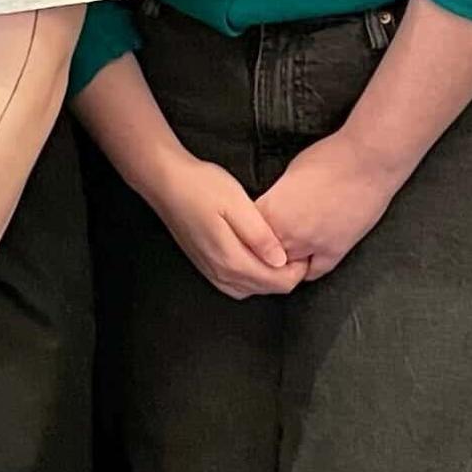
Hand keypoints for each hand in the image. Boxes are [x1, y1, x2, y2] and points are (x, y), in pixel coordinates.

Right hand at [139, 149, 305, 299]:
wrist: (166, 182)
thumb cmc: (201, 187)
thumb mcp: (237, 204)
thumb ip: (260, 236)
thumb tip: (281, 260)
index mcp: (232, 260)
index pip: (277, 283)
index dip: (298, 270)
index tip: (305, 250)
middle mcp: (221, 273)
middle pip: (266, 289)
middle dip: (286, 275)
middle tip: (297, 248)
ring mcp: (211, 272)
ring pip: (250, 289)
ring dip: (269, 278)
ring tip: (280, 253)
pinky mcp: (205, 265)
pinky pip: (235, 285)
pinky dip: (251, 278)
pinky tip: (256, 259)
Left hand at [252, 131, 412, 279]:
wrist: (366, 161)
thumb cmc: (328, 157)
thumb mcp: (289, 173)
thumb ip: (276, 197)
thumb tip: (273, 206)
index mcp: (270, 211)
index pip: (244, 233)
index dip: (245, 232)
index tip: (246, 230)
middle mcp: (286, 234)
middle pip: (261, 256)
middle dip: (259, 252)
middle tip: (262, 246)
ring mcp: (311, 246)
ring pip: (285, 269)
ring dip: (282, 262)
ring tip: (281, 255)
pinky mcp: (335, 251)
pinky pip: (314, 272)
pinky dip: (306, 269)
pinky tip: (304, 262)